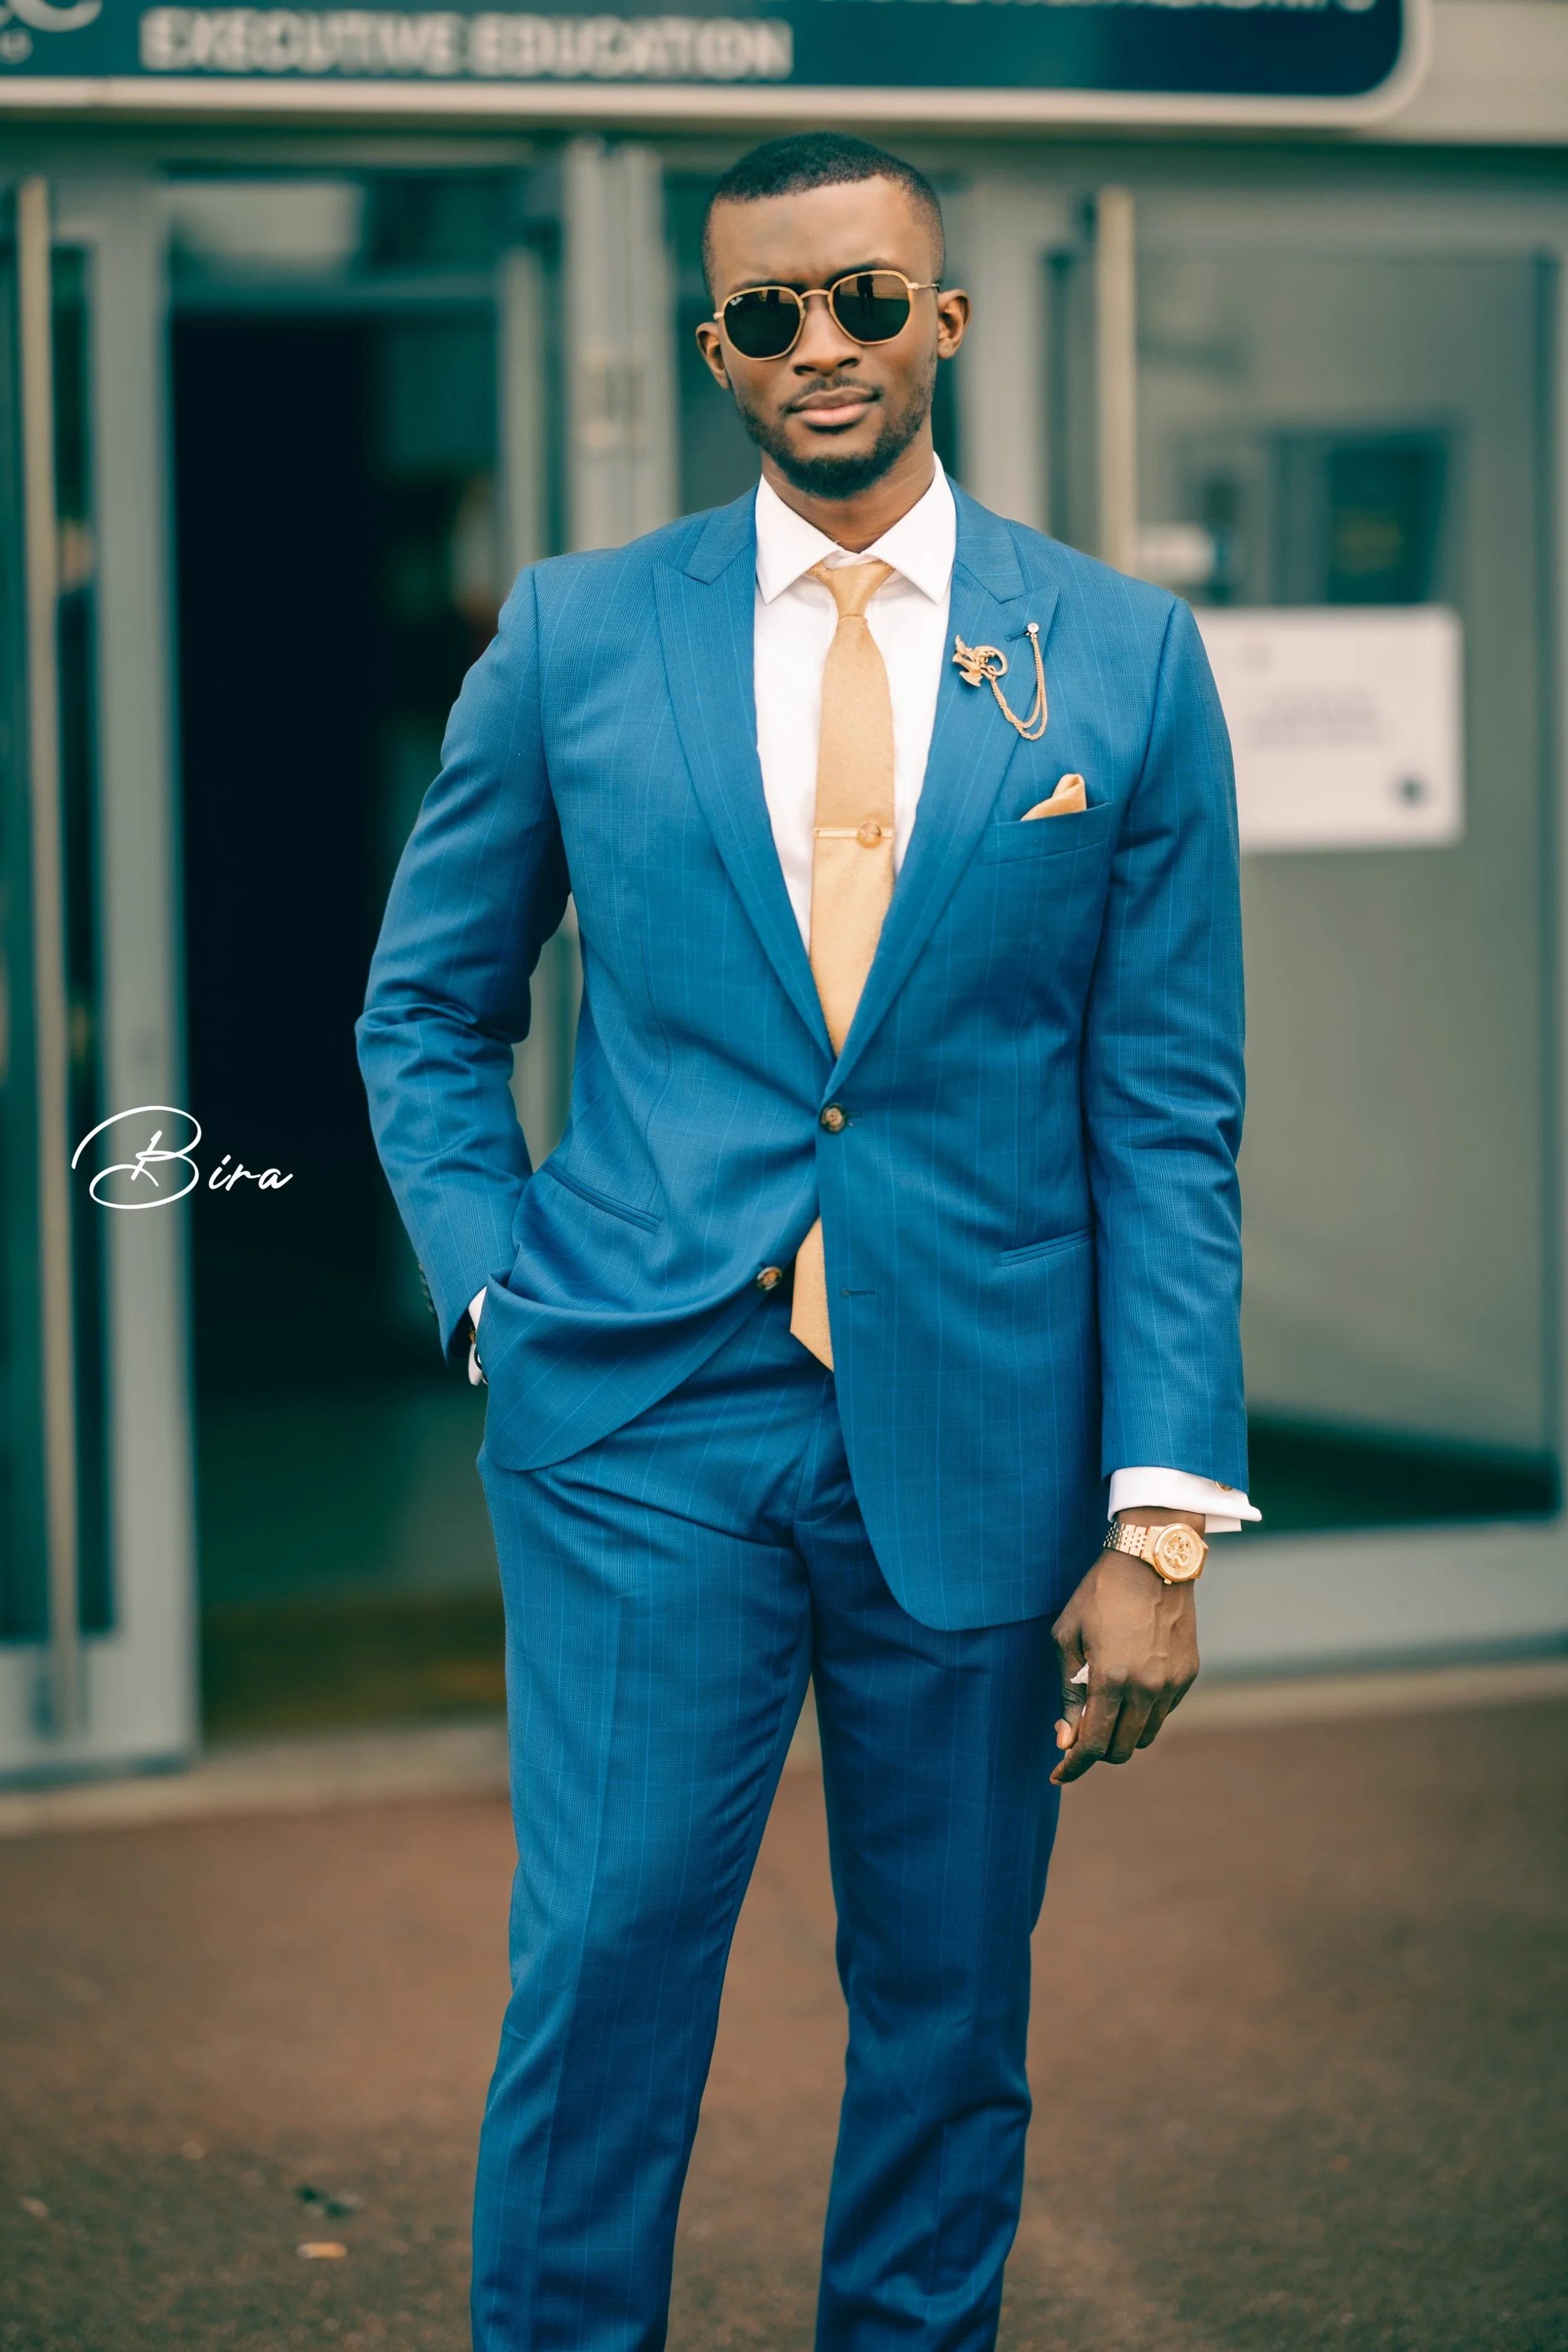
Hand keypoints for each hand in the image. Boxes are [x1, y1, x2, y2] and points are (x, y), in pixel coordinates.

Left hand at [1050, 1515, 1200, 1784]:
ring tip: (1104, 1711)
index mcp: (1111, 1679)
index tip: (1058, 1775)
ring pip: (1146, 1735)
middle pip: (1122, 1748)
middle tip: (1079, 1735)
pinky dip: (1144, 1713)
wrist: (1151, 1559)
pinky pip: (1163, 1711)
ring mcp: (1172, 1683)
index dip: (1073, 1766)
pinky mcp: (1188, 1674)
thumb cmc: (1100, 1594)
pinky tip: (1129, 1688)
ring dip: (1123, 1734)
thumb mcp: (1067, 1636)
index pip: (1093, 1744)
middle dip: (1097, 1751)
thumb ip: (1067, 1691)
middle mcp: (1147, 1688)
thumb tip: (1066, 1737)